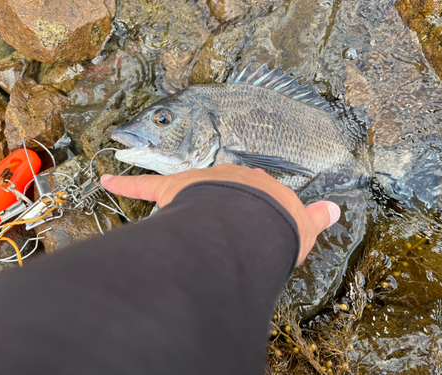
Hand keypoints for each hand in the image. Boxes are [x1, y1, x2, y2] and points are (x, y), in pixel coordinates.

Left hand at [101, 164, 339, 265]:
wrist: (257, 225)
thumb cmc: (279, 228)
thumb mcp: (306, 226)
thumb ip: (318, 217)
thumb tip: (336, 209)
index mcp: (260, 188)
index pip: (255, 194)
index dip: (254, 211)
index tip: (253, 223)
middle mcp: (231, 177)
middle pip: (224, 188)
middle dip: (225, 206)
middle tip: (226, 228)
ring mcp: (203, 181)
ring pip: (191, 186)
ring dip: (188, 199)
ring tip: (186, 215)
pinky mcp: (177, 188)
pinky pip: (147, 184)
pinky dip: (126, 182)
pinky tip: (105, 178)